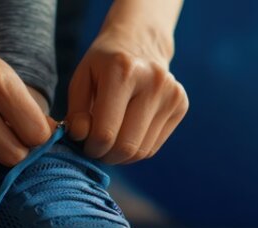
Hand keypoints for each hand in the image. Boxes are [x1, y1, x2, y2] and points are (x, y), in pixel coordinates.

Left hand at [65, 27, 188, 163]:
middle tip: (96, 148)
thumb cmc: (105, 63)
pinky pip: (153, 147)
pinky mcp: (181, 105)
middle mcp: (153, 82)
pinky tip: (128, 133)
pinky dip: (136, 149)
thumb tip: (80, 136)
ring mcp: (172, 94)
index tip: (84, 142)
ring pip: (142, 152)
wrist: (141, 40)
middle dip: (106, 155)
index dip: (91, 147)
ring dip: (121, 156)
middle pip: (127, 146)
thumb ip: (76, 110)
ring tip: (111, 140)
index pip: (106, 133)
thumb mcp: (82, 78)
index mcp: (123, 71)